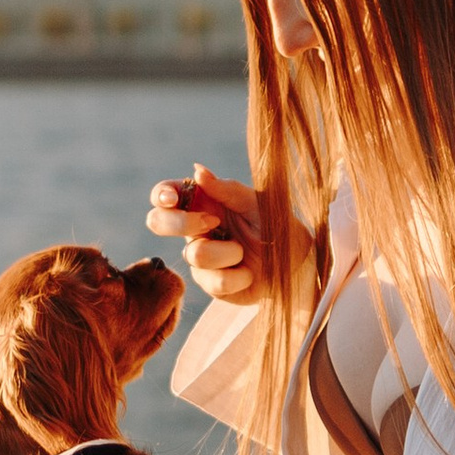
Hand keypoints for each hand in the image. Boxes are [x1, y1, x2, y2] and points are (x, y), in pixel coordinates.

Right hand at [145, 162, 264, 307]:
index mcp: (203, 202)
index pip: (166, 194)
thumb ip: (227, 189)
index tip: (172, 199)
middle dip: (180, 223)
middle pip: (157, 221)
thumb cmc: (276, 224)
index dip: (161, 195)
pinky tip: (248, 274)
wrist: (298, 262)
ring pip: (194, 254)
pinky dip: (238, 276)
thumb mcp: (257, 202)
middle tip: (213, 222)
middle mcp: (195, 228)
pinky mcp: (209, 284)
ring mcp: (199, 257)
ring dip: (228, 252)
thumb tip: (197, 170)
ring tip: (245, 251)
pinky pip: (213, 281)